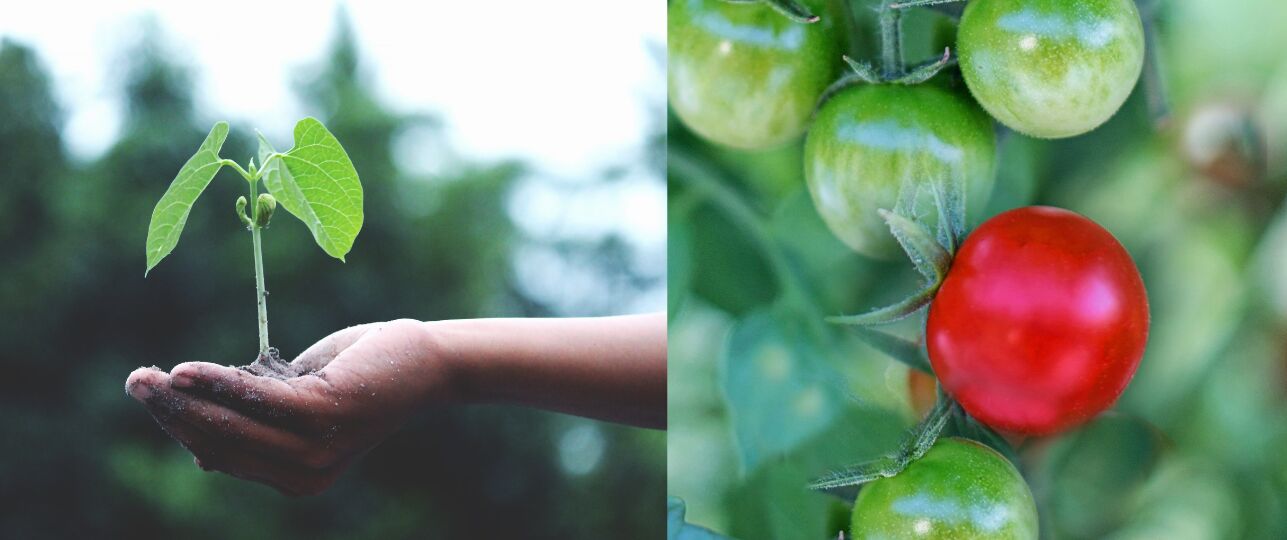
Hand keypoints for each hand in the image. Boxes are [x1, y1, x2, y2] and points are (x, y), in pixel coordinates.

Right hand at [125, 319, 451, 495]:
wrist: (425, 361)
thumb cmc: (361, 374)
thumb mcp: (300, 402)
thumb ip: (257, 422)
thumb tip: (200, 451)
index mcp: (296, 477)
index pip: (223, 454)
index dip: (181, 426)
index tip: (149, 394)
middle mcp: (304, 474)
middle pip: (220, 442)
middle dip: (171, 412)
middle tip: (134, 381)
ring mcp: (316, 449)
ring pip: (232, 425)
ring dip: (184, 399)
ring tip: (147, 376)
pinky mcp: (325, 414)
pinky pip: (258, 399)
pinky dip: (219, 383)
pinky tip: (186, 370)